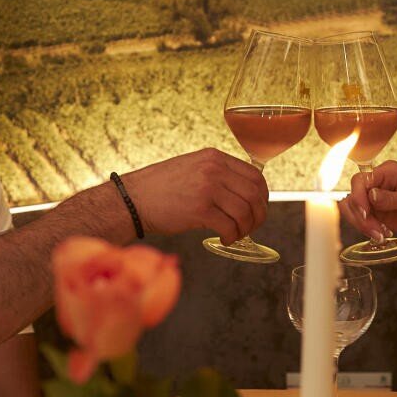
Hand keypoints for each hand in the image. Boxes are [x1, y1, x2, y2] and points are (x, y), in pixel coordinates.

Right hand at [119, 149, 267, 242]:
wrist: (133, 199)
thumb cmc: (161, 188)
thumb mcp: (192, 167)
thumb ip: (217, 174)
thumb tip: (244, 193)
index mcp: (214, 157)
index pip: (254, 175)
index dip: (262, 196)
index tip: (258, 208)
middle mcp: (214, 169)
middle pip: (254, 194)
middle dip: (258, 215)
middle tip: (251, 226)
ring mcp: (207, 188)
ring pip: (245, 211)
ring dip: (245, 228)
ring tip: (236, 234)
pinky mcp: (199, 209)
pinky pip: (229, 226)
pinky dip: (232, 237)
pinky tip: (225, 239)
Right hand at [341, 161, 396, 245]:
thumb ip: (392, 198)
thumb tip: (371, 195)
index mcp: (388, 172)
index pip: (361, 180)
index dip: (358, 196)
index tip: (365, 213)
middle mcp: (378, 183)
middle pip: (353, 196)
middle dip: (360, 216)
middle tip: (376, 230)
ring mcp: (375, 198)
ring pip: (353, 209)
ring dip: (362, 224)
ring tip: (380, 235)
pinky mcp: (376, 212)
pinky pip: (361, 220)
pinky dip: (366, 229)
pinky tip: (381, 234)